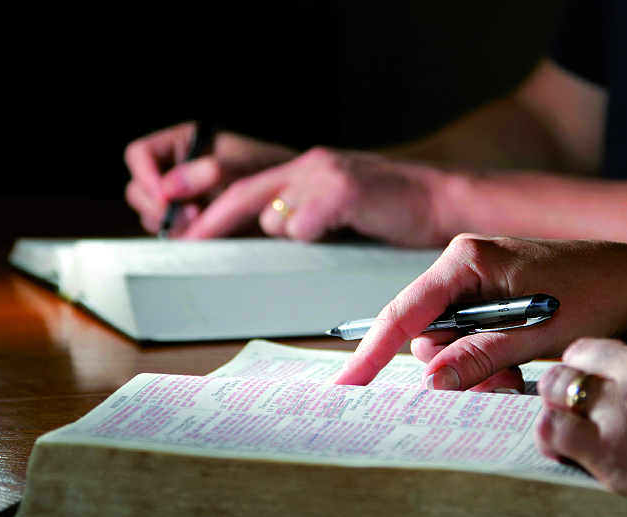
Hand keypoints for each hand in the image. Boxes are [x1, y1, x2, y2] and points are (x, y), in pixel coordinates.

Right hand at [124, 122, 296, 235]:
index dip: (144, 174)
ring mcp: (178, 199)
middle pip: (138, 189)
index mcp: (181, 144)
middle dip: (158, 207)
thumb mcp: (244, 164)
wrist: (287, 197)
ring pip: (150, 214)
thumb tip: (170, 186)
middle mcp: (173, 170)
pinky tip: (204, 234)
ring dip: (170, 224)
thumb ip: (211, 170)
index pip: (140, 154)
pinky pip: (169, 233)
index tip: (165, 196)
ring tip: (203, 223)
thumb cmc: (269, 169)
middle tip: (191, 217)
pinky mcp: (187, 222)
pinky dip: (181, 237)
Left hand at [179, 146, 458, 244]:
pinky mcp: (341, 191)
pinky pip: (304, 225)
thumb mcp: (341, 203)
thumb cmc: (395, 208)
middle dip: (210, 220)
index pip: (247, 185)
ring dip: (290, 234)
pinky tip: (346, 229)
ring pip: (276, 216)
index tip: (188, 229)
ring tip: (332, 231)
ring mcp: (325, 175)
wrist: (441, 199)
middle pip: (243, 192)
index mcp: (308, 167)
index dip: (214, 208)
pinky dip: (315, 235)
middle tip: (184, 242)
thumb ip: (306, 209)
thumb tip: (274, 227)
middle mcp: (310, 164)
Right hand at [332, 235, 626, 389]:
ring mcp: (476, 281)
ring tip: (514, 373)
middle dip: (451, 367)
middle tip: (495, 382)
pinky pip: (469, 336)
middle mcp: (463, 266)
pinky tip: (514, 366)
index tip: (347, 384)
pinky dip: (485, 360)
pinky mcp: (491, 296)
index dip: (372, 352)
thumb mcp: (535, 332)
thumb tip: (430, 380)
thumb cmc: (594, 292)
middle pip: (425, 332)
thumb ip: (478, 355)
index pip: (404, 312)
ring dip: (474, 368)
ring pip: (448, 341)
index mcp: (465, 261)